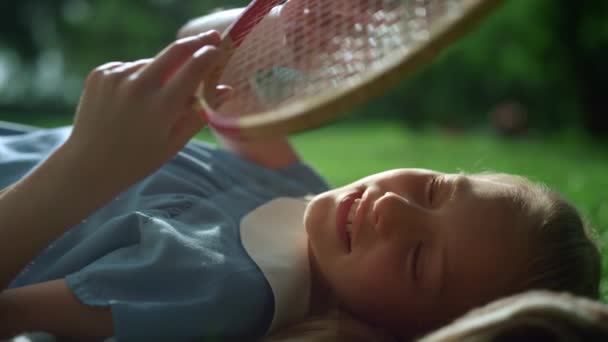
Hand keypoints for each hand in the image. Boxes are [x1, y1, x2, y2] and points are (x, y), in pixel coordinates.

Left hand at [67, 31, 221, 184]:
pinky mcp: (100, 73)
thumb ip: (201, 113)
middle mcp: (138, 86)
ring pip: (151, 64)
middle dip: (196, 42)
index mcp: (160, 106)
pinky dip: (138, 77)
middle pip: (175, 51)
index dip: (210, 55)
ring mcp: (116, 77)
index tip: (220, 49)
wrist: (88, 165)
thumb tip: (227, 89)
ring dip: (162, 73)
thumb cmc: (138, 160)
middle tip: (211, 38)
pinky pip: (130, 68)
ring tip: (154, 100)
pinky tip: (132, 100)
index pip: (193, 68)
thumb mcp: (175, 142)